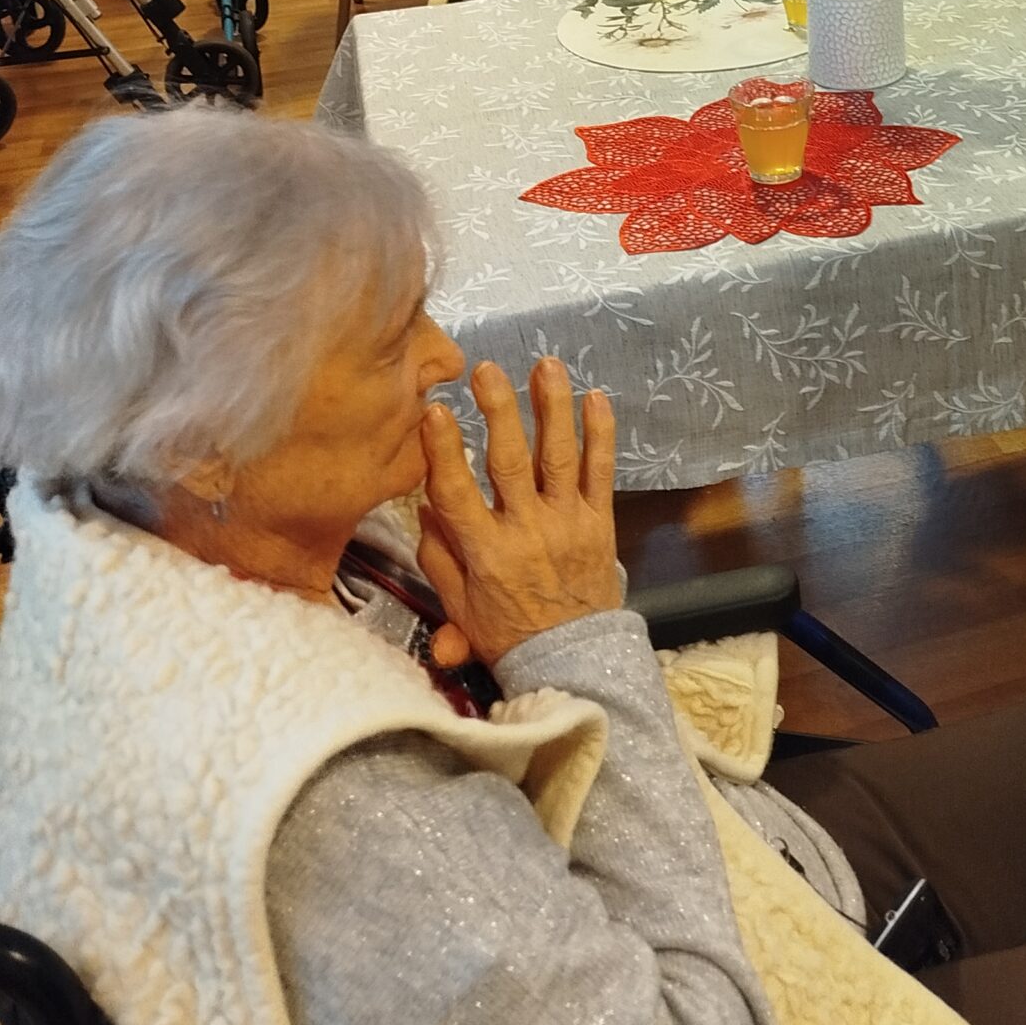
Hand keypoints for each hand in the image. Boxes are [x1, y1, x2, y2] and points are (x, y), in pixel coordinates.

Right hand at [416, 358, 620, 669]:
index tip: (434, 411)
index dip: (444, 451)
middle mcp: (527, 531)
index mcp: (486, 553)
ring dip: (552, 407)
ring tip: (546, 364)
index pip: (457, 494)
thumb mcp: (459, 607)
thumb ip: (439, 558)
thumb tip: (425, 509)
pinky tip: (596, 398)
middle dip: (498, 411)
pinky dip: (600, 434)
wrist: (572, 660)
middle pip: (510, 462)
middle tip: (487, 370)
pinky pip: (600, 471)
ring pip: (558, 456)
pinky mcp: (599, 520)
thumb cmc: (508, 632)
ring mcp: (567, 522)